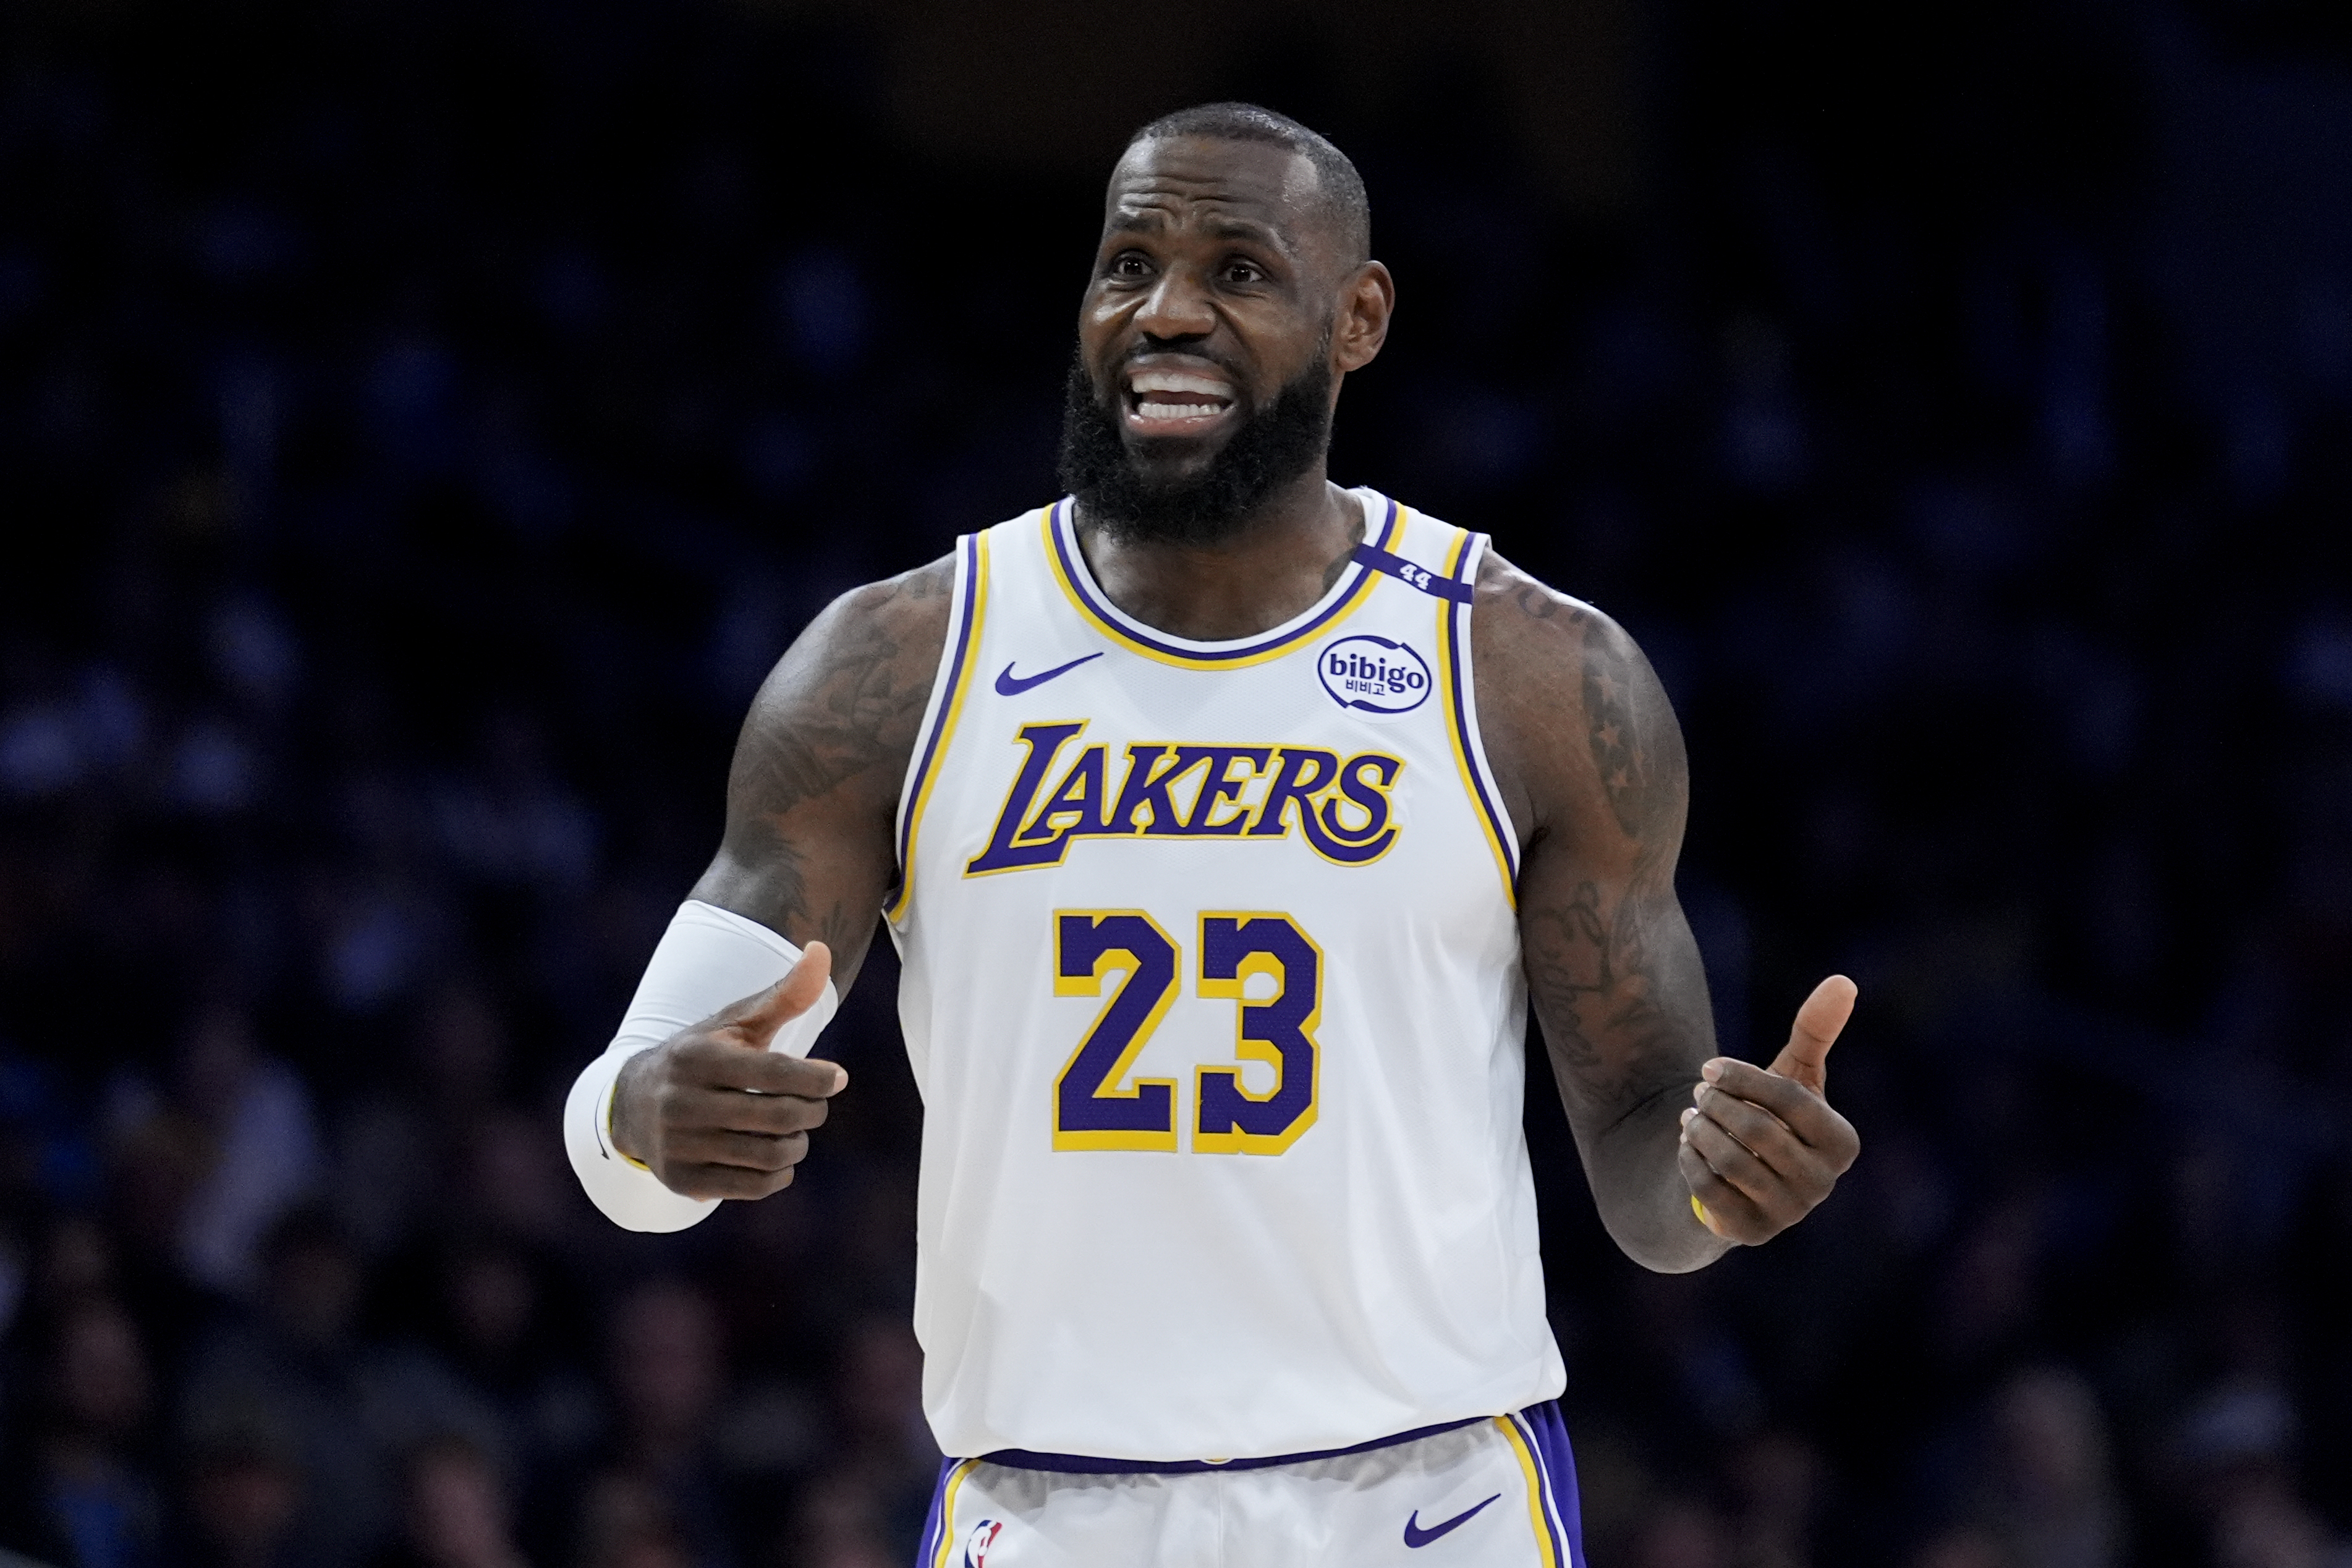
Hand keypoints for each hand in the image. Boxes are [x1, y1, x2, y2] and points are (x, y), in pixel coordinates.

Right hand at [610, 943, 847, 1199]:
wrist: (634, 1103)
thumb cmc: (702, 1057)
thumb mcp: (736, 1023)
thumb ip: (784, 994)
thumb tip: (822, 949)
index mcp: (698, 1057)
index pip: (774, 1072)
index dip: (817, 1078)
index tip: (836, 1077)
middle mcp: (681, 1102)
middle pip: (778, 1117)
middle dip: (812, 1111)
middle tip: (816, 1105)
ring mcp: (679, 1145)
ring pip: (770, 1155)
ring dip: (797, 1144)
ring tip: (796, 1131)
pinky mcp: (682, 1180)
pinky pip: (754, 1187)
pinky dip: (778, 1175)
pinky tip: (776, 1156)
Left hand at [1678, 974, 1859, 1244]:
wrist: (1738, 1178)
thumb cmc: (1772, 1117)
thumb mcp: (1793, 1074)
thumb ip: (1815, 1031)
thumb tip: (1843, 981)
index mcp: (1842, 1142)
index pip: (1789, 1100)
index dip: (1742, 1077)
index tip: (1709, 1067)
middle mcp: (1823, 1183)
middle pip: (1755, 1130)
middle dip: (1717, 1104)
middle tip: (1698, 1093)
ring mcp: (1789, 1213)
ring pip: (1730, 1159)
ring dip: (1700, 1130)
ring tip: (1691, 1116)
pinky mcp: (1752, 1233)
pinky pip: (1708, 1190)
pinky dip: (1689, 1160)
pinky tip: (1687, 1146)